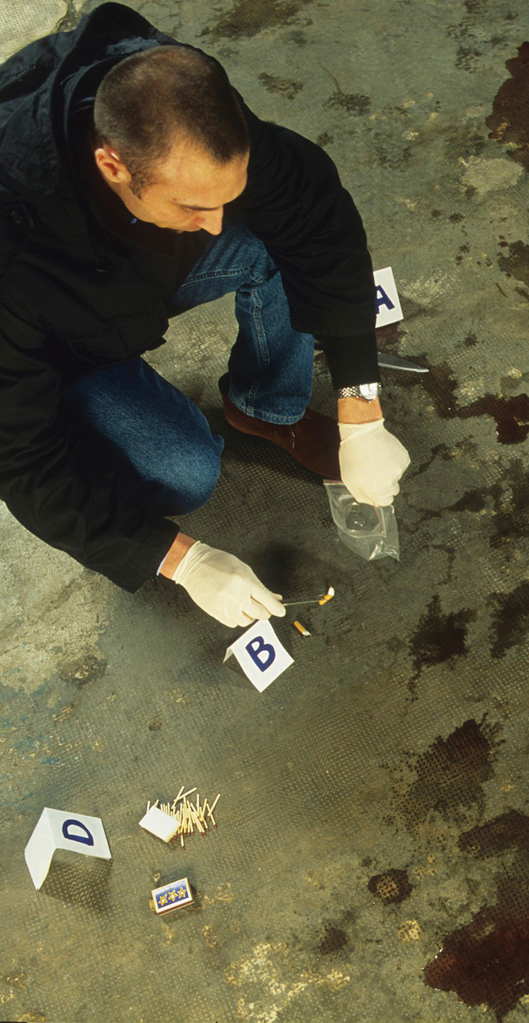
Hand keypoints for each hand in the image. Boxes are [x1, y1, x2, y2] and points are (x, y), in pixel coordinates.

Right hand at [171, 541, 285, 626]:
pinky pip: (234, 623)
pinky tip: (233, 607)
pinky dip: (237, 618)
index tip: (280, 611)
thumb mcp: (243, 569)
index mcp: (245, 582)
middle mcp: (236, 596)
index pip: (267, 601)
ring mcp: (226, 607)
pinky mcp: (217, 613)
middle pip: (260, 614)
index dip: (277, 608)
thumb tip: (274, 597)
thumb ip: (259, 586)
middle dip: (265, 611)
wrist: (194, 566)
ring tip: (244, 604)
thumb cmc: (218, 563)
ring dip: (250, 615)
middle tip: (262, 606)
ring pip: (247, 621)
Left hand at [338, 419, 409, 505]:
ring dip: (389, 470)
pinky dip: (394, 460)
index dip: (379, 494)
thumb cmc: (352, 455)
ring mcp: (399, 470)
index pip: (386, 501)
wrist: (362, 433)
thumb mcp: (349, 481)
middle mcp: (391, 483)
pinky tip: (384, 453)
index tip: (374, 486)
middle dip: (385, 483)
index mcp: (377, 491)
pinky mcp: (404, 458)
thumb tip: (371, 501)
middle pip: (393, 489)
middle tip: (374, 471)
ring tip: (376, 459)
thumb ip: (361, 495)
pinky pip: (400, 464)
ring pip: (396, 476)